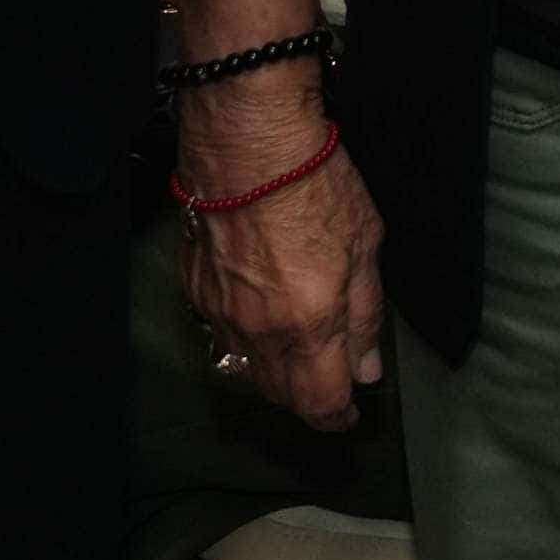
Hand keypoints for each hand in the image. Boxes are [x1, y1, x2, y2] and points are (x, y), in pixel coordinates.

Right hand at [180, 84, 388, 432]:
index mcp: (309, 323)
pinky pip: (221, 334)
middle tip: (329, 380)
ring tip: (299, 350)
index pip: (320, 402)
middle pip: (280, 394)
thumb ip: (365, 314)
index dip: (338, 417)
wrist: (245, 142)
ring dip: (276, 372)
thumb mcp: (366, 245)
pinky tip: (262, 314)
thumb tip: (366, 369)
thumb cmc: (317, 184)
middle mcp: (259, 331)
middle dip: (308, 396)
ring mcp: (220, 313)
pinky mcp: (194, 290)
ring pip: (247, 368)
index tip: (351, 414)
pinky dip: (245, 337)